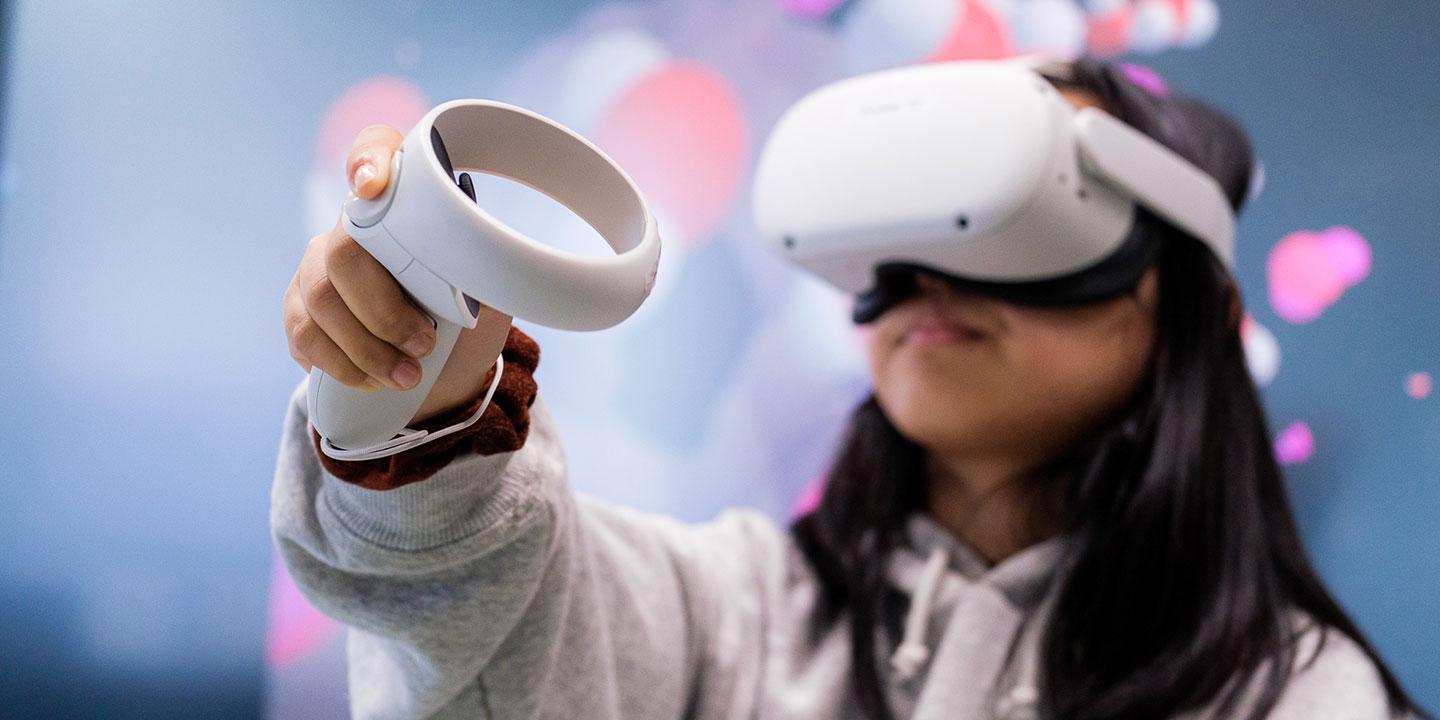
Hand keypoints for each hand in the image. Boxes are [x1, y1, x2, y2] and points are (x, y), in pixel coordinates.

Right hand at [283, 124, 512, 424]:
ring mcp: (315, 270)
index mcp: (401, 208)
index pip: (375, 149)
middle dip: (385, 310)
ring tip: (408, 376)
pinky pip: (305, 336)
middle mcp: (349, 229)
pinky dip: (344, 365)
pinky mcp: (298, 314)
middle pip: (343, 252)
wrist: (442, 375)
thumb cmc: (466, 325)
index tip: (374, 186)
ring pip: (321, 301)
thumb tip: (488, 256)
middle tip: (424, 344)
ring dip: (368, 348)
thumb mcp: (488, 295)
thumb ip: (480, 268)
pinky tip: (375, 381)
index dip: (368, 157)